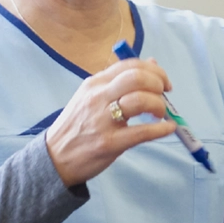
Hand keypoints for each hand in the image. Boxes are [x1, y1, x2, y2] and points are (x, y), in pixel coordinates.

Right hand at [41, 58, 180, 186]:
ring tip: (161, 114)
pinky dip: (161, 129)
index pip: (129, 66)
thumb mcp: (91, 97)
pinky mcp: (109, 142)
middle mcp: (98, 97)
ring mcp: (103, 120)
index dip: (153, 71)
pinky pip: (142, 132)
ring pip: (140, 100)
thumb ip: (119, 82)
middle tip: (164, 95)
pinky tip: (168, 129)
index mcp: (94, 84)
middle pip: (136, 78)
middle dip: (158, 83)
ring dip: (159, 105)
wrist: (55, 157)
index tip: (163, 82)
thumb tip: (152, 64)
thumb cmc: (77, 126)